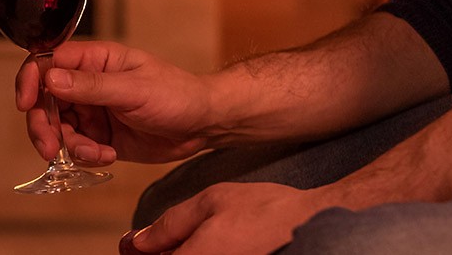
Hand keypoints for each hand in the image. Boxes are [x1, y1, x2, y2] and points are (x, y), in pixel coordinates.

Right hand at [15, 41, 215, 164]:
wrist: (203, 125)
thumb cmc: (176, 94)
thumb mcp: (134, 89)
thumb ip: (91, 86)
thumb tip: (50, 78)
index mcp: (94, 60)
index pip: (47, 63)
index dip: (30, 82)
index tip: (25, 105)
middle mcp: (87, 84)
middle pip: (44, 101)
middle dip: (44, 126)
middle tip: (49, 149)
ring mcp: (92, 111)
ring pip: (58, 129)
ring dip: (70, 146)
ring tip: (97, 153)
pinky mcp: (99, 136)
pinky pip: (76, 147)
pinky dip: (86, 155)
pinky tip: (108, 155)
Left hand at [127, 183, 329, 254]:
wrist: (312, 222)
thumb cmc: (266, 211)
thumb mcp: (212, 202)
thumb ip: (171, 224)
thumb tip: (140, 241)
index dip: (142, 253)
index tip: (138, 245)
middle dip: (164, 254)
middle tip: (165, 241)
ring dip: (184, 253)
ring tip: (194, 240)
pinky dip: (201, 254)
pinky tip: (211, 245)